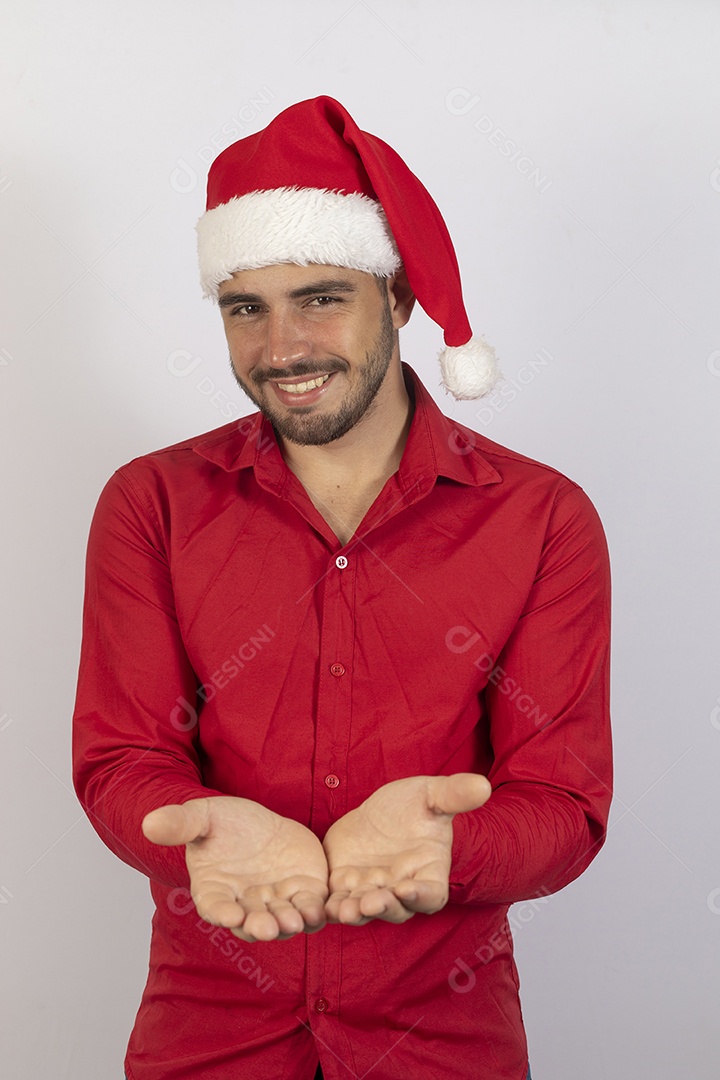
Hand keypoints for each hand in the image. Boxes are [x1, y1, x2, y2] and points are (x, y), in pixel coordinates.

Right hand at [142, 796, 328, 942]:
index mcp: (215, 890)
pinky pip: (310, 908)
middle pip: (252, 922)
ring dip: (289, 923)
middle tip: (267, 927)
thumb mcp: (202, 816)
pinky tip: (318, 910)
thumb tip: (148, 823)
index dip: (222, 913)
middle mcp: (245, 904)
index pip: (215, 907)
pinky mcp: (303, 893)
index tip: (229, 915)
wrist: (259, 823)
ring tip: (294, 920)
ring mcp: (275, 902)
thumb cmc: (225, 823)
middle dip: (260, 926)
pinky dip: (314, 912)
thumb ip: (180, 823)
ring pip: (283, 921)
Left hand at [323, 773, 490, 925]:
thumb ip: (454, 794)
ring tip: (343, 909)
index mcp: (428, 872)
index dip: (420, 895)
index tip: (407, 887)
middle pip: (396, 909)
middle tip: (370, 901)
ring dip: (354, 912)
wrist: (379, 811)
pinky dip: (330, 907)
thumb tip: (483, 785)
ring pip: (364, 910)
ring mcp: (372, 890)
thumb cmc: (413, 806)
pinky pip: (337, 902)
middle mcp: (401, 889)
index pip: (431, 894)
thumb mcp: (431, 795)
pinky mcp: (344, 887)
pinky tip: (322, 905)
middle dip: (383, 907)